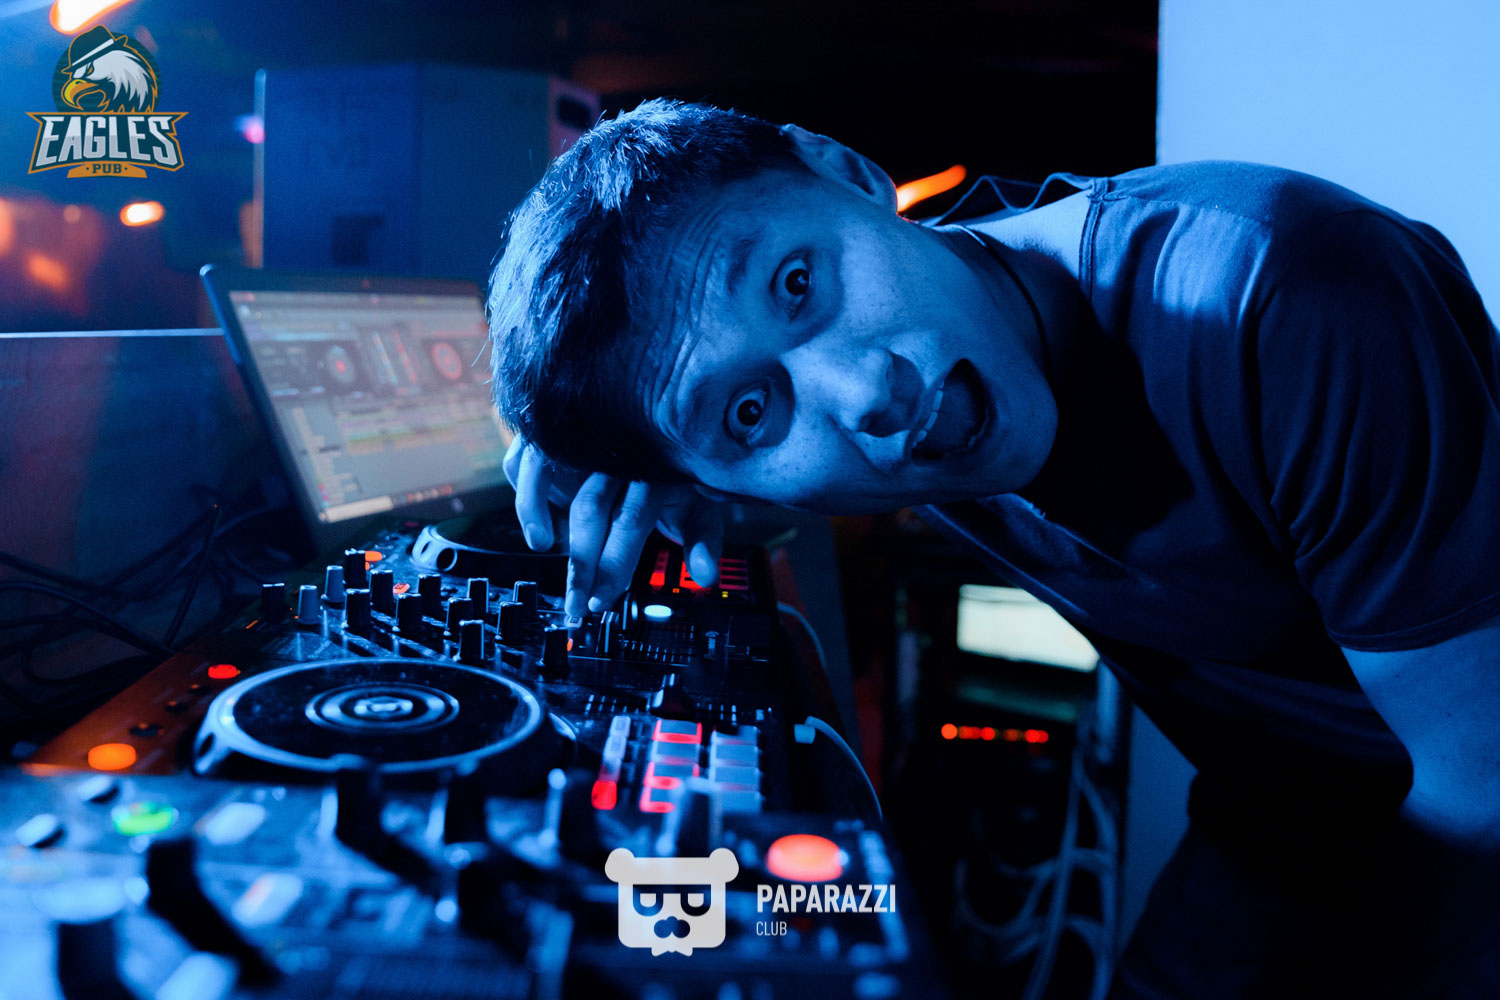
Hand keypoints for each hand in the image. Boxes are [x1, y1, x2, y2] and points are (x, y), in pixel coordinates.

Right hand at [504, 435, 725, 617]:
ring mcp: (585, 436)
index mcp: (657, 471)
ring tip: (541, 545)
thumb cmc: (675, 475)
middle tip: (575, 602)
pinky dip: (527, 485)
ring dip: (535, 510)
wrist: (663, 422)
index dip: (613, 564)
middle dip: (579, 561)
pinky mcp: (558, 431)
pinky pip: (528, 456)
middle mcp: (619, 451)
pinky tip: (537, 515)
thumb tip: (707, 578)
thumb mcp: (698, 504)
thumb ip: (702, 541)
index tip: (600, 602)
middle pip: (590, 506)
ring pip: (549, 470)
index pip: (631, 521)